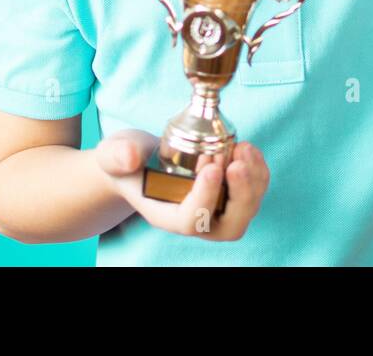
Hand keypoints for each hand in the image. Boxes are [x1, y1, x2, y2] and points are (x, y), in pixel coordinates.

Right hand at [95, 128, 269, 240]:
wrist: (142, 161)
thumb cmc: (127, 162)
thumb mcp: (114, 154)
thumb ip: (118, 155)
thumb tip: (130, 158)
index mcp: (166, 216)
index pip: (191, 221)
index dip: (205, 198)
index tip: (210, 167)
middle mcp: (196, 220)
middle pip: (230, 225)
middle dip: (241, 195)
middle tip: (237, 163)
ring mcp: (216, 209)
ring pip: (247, 209)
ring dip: (253, 180)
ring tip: (243, 148)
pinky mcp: (229, 194)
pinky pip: (254, 191)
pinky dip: (257, 171)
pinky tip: (247, 148)